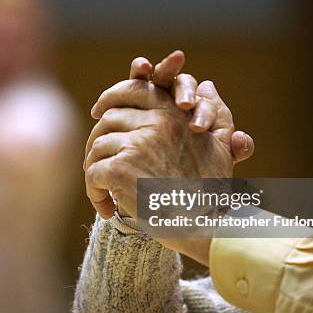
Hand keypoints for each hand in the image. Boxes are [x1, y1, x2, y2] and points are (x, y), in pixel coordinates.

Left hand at [84, 51, 252, 218]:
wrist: (205, 228)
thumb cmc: (210, 191)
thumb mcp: (219, 145)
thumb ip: (214, 112)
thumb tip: (206, 84)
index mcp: (173, 112)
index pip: (133, 90)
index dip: (110, 97)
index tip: (98, 111)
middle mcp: (155, 122)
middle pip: (107, 120)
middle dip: (97, 141)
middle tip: (95, 163)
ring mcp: (137, 144)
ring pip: (96, 148)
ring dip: (94, 169)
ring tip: (103, 190)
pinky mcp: (121, 169)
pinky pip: (93, 173)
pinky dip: (94, 193)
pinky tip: (106, 208)